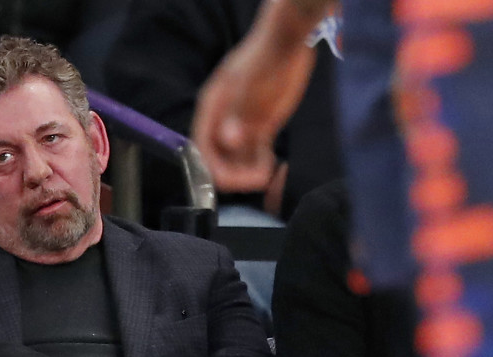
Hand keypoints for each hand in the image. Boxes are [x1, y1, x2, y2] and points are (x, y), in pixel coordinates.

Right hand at [191, 0, 324, 191]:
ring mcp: (242, 124)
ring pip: (237, 159)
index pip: (202, 146)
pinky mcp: (261, 128)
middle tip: (256, 179)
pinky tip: (272, 167)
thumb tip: (228, 140)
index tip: (232, 179)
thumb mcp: (253, 83)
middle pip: (218, 158)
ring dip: (248, 172)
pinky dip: (261, 165)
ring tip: (266, 173)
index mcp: (213, 108)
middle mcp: (224, 120)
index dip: (213, 167)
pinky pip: (256, 155)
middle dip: (233, 174)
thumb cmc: (268, 56)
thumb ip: (239, 111)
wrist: (289, 41)